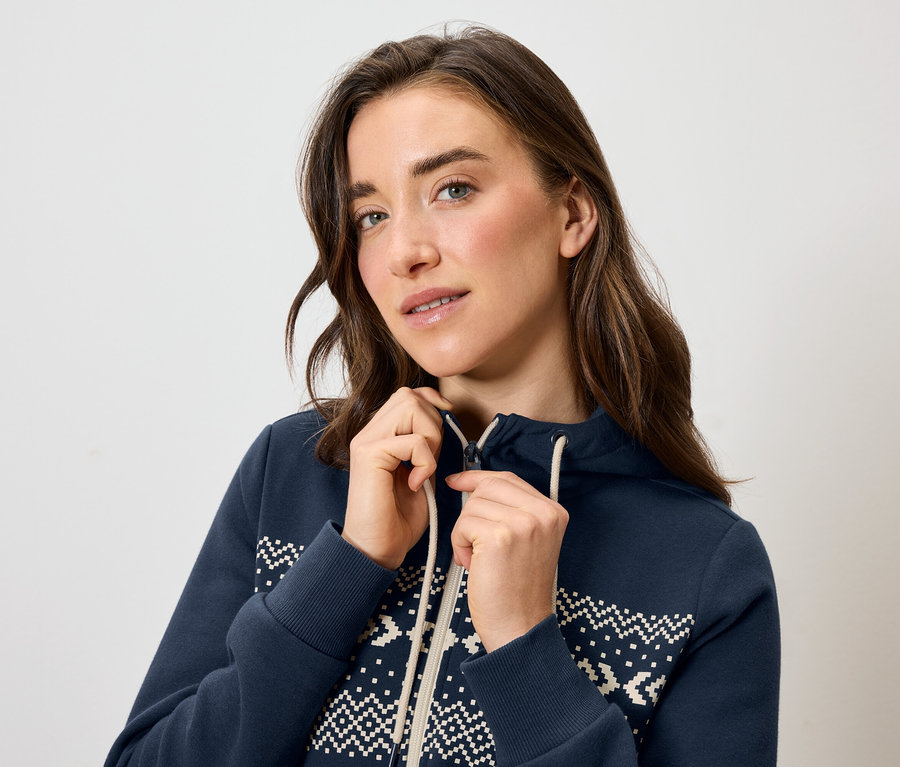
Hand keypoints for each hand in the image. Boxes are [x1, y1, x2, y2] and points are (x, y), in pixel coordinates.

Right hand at [342, 386, 451, 569]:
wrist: (377, 549)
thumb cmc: (398, 518)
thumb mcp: (421, 473)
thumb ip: (427, 447)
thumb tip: (443, 424)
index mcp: (380, 434)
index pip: (407, 394)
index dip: (431, 399)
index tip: (446, 419)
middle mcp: (369, 433)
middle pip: (409, 395)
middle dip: (432, 423)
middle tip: (431, 458)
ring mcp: (366, 441)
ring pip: (410, 408)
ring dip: (429, 439)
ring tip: (423, 469)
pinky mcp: (368, 455)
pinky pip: (412, 440)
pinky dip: (425, 461)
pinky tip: (416, 484)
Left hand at [447, 470, 567, 651]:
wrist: (520, 627)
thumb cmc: (517, 590)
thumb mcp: (527, 541)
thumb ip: (511, 510)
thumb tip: (471, 484)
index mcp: (553, 512)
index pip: (508, 478)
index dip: (478, 478)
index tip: (458, 481)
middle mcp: (543, 513)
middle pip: (488, 486)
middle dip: (471, 512)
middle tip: (473, 541)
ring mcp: (523, 523)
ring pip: (472, 506)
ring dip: (465, 533)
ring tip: (480, 560)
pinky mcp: (500, 536)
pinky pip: (463, 524)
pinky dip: (459, 545)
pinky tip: (474, 565)